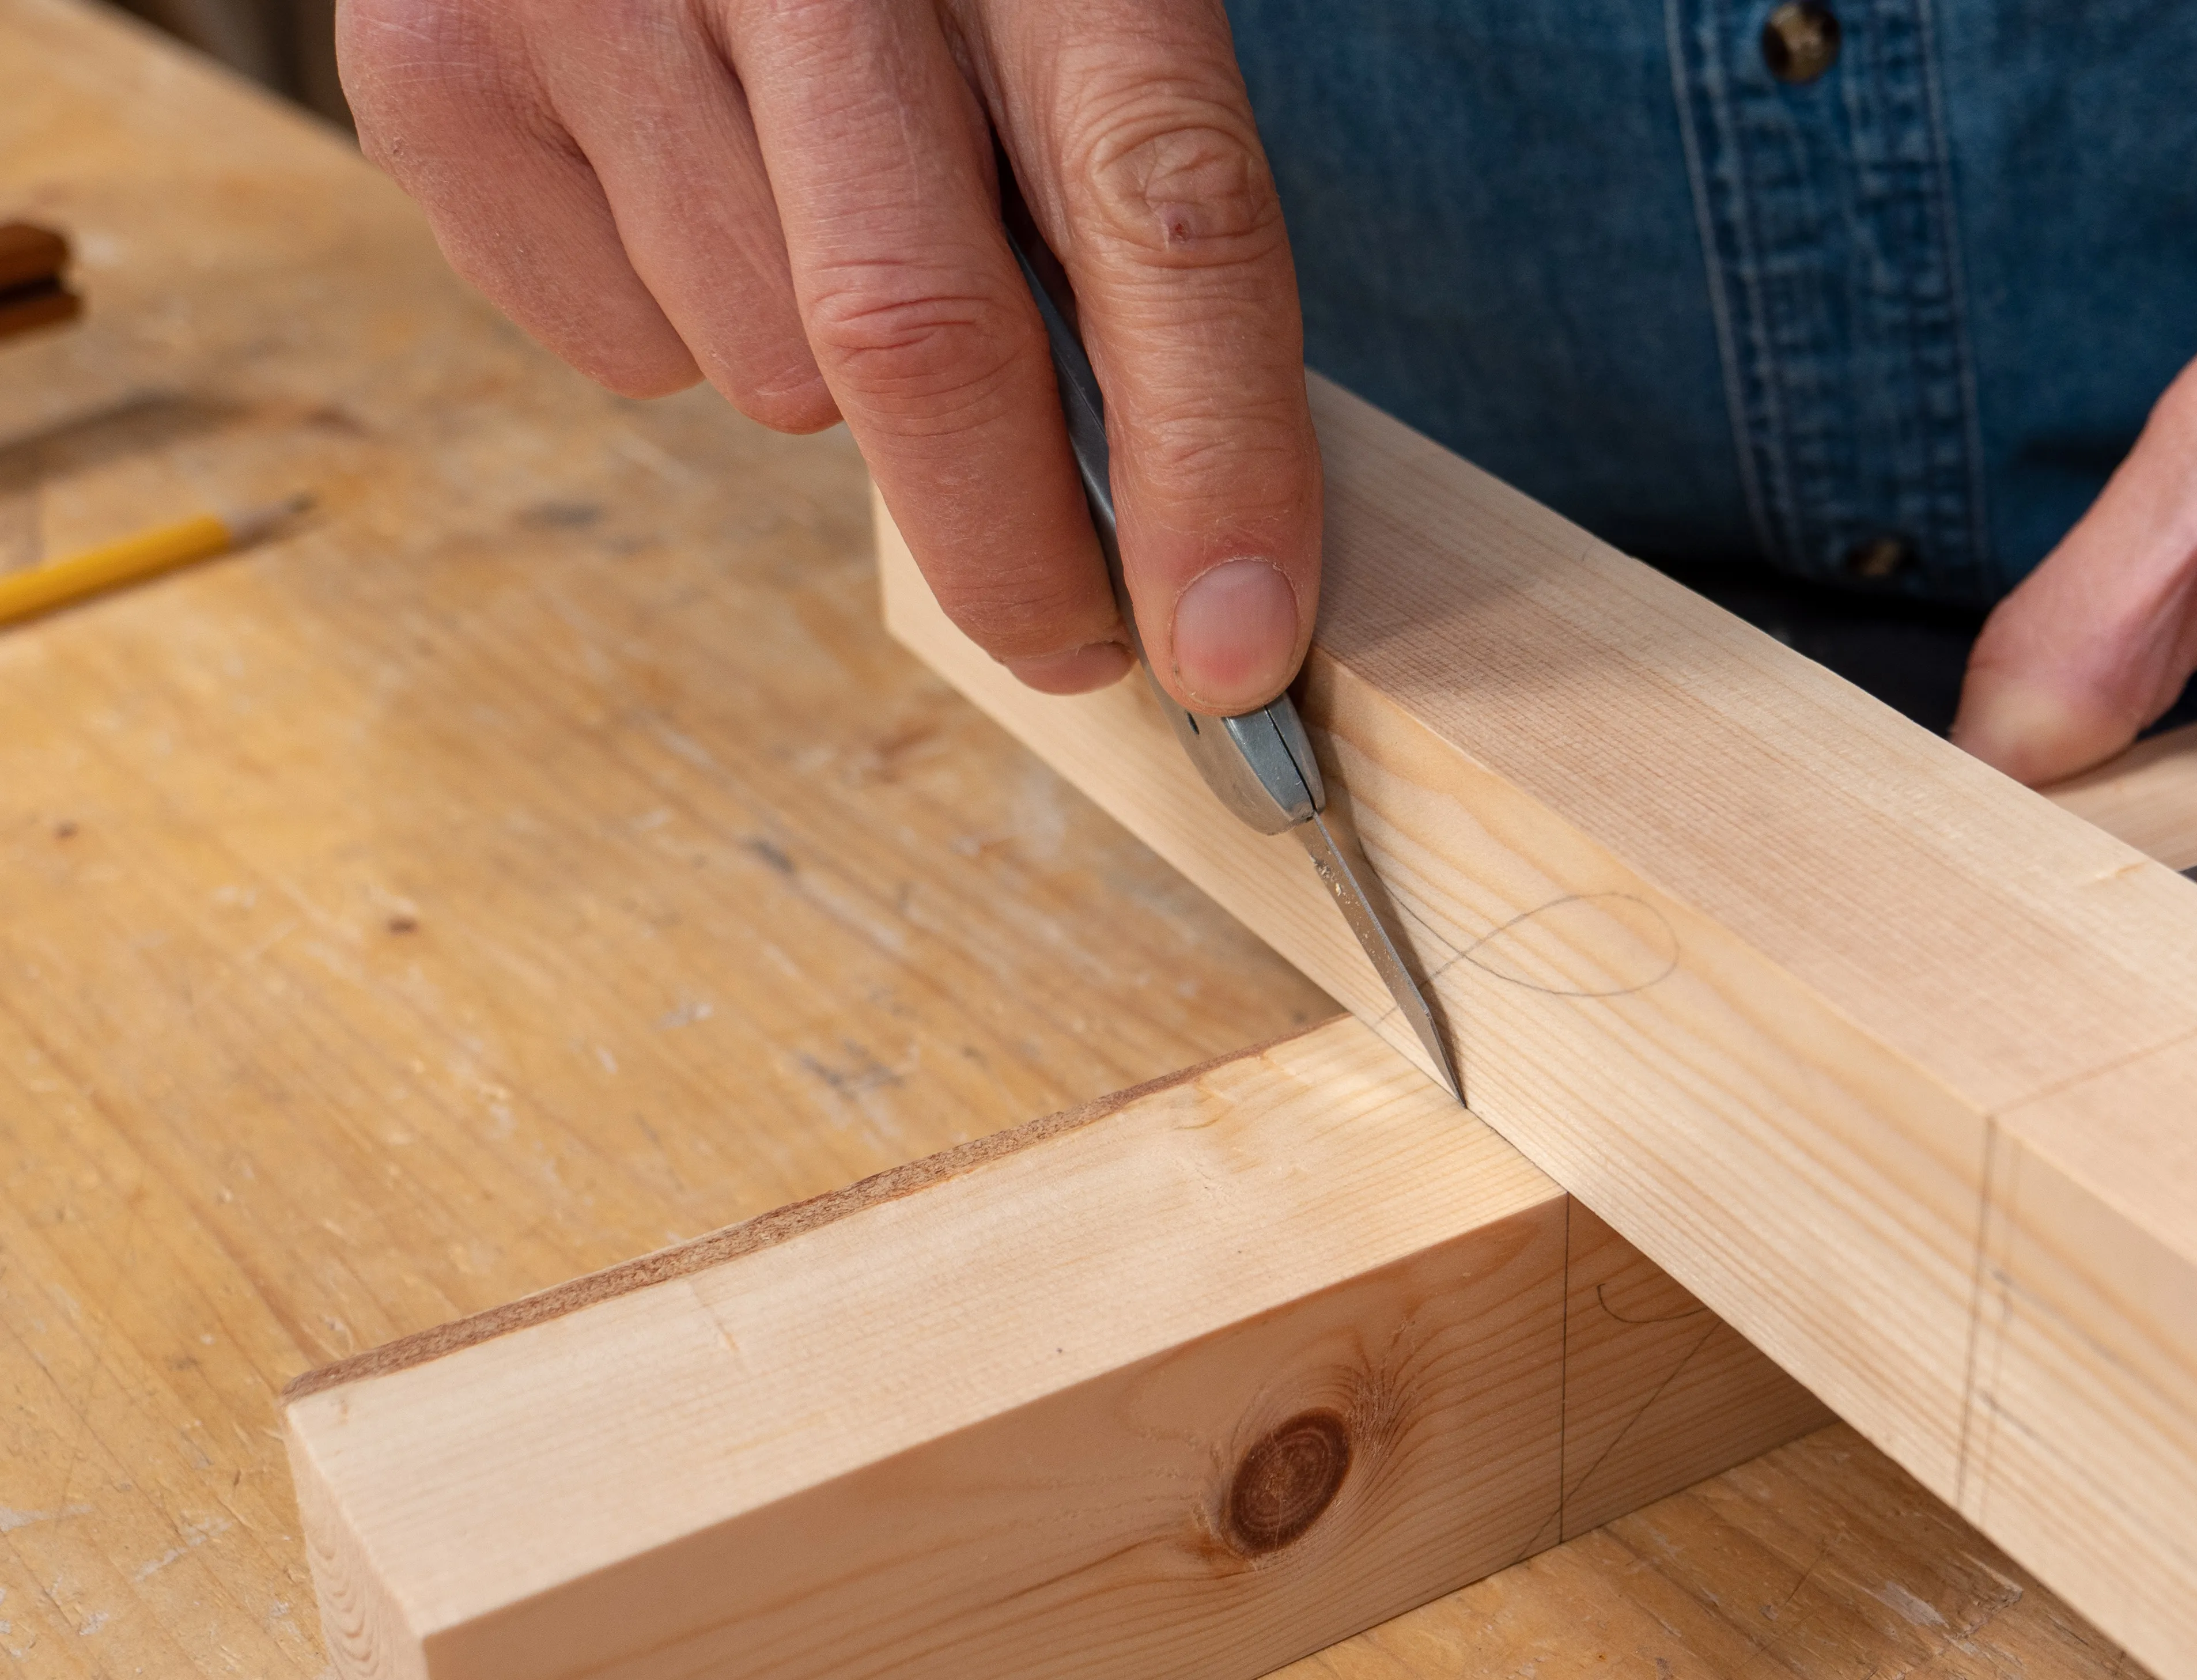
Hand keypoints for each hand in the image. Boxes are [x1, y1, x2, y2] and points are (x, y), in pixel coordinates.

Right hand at [339, 0, 1319, 714]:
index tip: (1232, 646)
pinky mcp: (436, 67)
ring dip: (827, 382)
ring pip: (765, 368)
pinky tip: (691, 191)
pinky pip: (621, 347)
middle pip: (922, 331)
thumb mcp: (1047, 9)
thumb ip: (1118, 211)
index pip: (1157, 209)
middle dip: (1012, 545)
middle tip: (1073, 636)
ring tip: (816, 222)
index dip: (1212, 453)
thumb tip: (1182, 533)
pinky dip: (685, 330)